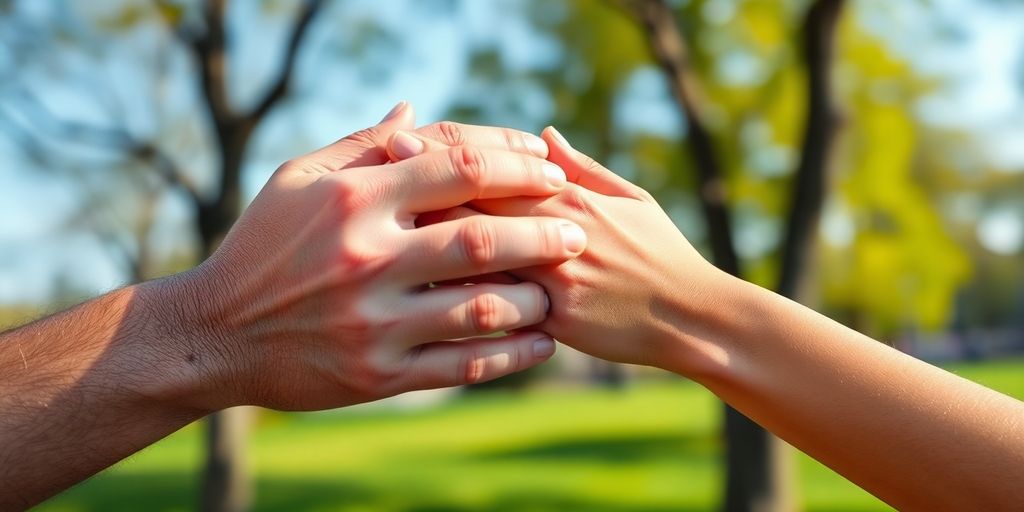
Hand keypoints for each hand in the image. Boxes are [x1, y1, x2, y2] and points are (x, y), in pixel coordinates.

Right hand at [168, 104, 587, 410]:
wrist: (214, 334)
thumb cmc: (262, 246)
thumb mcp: (296, 180)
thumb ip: (361, 145)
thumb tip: (415, 112)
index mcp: (352, 199)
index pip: (455, 168)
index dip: (514, 163)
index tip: (551, 170)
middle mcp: (366, 258)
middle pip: (481, 240)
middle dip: (542, 233)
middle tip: (578, 234)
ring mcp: (373, 321)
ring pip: (481, 309)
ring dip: (535, 300)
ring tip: (561, 293)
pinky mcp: (377, 374)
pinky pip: (461, 366)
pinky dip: (510, 356)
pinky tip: (540, 344)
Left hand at [388, 126, 727, 372]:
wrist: (692, 315)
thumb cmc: (661, 252)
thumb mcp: (630, 198)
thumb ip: (583, 166)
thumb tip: (541, 134)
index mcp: (570, 198)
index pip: (494, 170)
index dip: (441, 156)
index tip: (398, 139)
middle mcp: (556, 234)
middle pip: (475, 206)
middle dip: (420, 189)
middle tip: (369, 176)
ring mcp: (553, 278)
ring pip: (479, 257)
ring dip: (425, 243)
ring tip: (372, 235)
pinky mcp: (556, 320)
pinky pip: (498, 307)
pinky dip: (456, 297)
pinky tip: (412, 295)